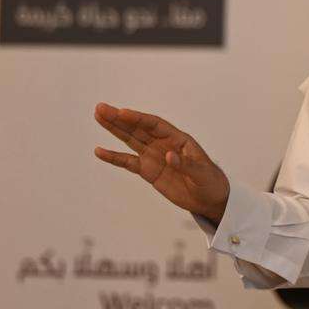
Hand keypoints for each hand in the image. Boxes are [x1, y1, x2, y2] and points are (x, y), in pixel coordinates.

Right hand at [93, 102, 229, 222]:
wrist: (209, 199)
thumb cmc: (210, 181)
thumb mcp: (202, 173)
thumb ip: (186, 165)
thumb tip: (169, 156)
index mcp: (178, 139)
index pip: (155, 125)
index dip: (138, 118)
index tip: (123, 112)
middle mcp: (163, 144)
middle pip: (138, 128)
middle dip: (120, 119)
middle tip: (101, 108)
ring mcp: (154, 156)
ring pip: (130, 140)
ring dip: (114, 129)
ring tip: (98, 117)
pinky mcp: (148, 171)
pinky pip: (128, 162)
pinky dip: (114, 157)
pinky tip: (100, 151)